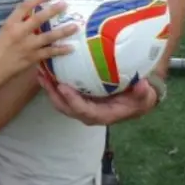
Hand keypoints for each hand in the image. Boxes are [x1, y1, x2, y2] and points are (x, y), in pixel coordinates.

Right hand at [0, 0, 77, 80]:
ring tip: (75, 26)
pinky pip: (49, 52)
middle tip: (64, 4)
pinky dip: (61, 50)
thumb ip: (18, 24)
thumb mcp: (4, 32)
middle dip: (52, 11)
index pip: (24, 7)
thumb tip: (33, 16)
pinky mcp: (32, 58)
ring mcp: (27, 46)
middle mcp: (19, 32)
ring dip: (63, 31)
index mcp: (10, 24)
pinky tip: (71, 48)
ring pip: (48, 36)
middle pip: (38, 18)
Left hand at [37, 75, 157, 125]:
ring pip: (60, 101)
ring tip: (39, 72)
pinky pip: (62, 93)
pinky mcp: (78, 98)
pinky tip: (45, 69)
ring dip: (48, 88)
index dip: (72, 101)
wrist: (136, 100)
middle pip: (66, 107)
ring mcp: (81, 106)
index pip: (84, 111)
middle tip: (44, 78)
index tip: (62, 87)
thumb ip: (143, 93)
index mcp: (102, 115)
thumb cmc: (139, 98)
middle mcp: (88, 113)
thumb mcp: (145, 96)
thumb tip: (142, 85)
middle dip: (53, 94)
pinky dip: (52, 83)